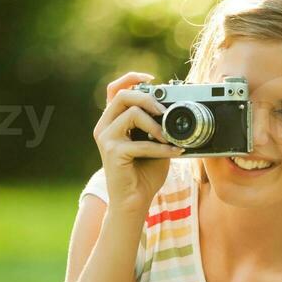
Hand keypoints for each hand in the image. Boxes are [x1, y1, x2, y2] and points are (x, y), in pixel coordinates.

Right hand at [94, 71, 184, 216]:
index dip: (132, 78)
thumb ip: (158, 126)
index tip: (152, 79)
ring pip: (132, 114)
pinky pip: (141, 142)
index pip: (116, 89)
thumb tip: (176, 110)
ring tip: (169, 138)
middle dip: (149, 98)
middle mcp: (104, 126)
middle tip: (165, 111)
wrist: (134, 202)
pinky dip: (162, 148)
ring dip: (156, 125)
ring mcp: (106, 138)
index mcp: (112, 121)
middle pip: (124, 95)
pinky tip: (175, 152)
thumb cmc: (144, 174)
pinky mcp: (112, 152)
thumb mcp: (155, 143)